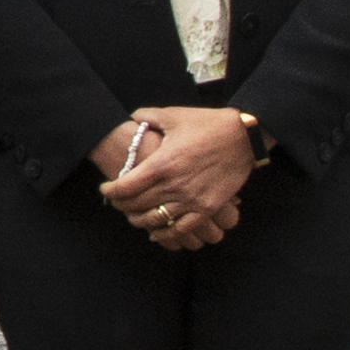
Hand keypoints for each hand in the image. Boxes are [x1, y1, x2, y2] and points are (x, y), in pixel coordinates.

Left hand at [96, 108, 256, 252]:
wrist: (244, 136)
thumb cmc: (208, 123)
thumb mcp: (174, 115)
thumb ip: (148, 117)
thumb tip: (132, 118)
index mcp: (162, 163)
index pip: (126, 186)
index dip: (110, 191)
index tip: (105, 190)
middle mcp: (174, 185)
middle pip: (137, 205)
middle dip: (121, 206)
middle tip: (116, 203)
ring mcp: (191, 200)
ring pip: (155, 220)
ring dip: (139, 221)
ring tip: (133, 216)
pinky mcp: (206, 208)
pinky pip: (180, 229)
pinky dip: (165, 234)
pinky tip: (156, 233)